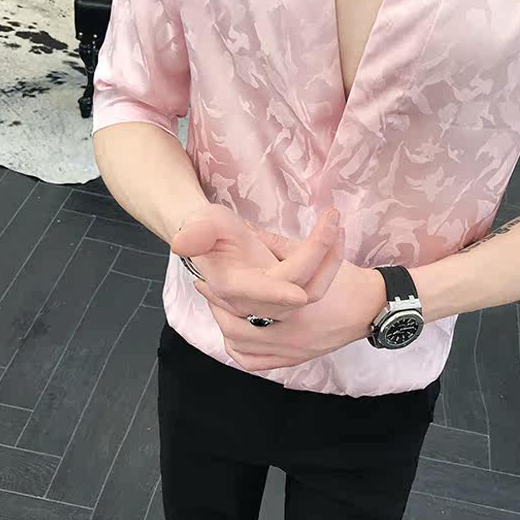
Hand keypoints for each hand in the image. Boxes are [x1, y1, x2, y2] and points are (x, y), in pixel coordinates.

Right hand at [170, 202, 343, 321]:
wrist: (211, 240)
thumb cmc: (207, 228)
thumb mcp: (201, 224)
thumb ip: (197, 233)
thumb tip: (182, 244)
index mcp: (234, 287)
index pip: (262, 292)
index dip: (280, 291)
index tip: (300, 291)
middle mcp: (256, 301)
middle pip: (297, 290)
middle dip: (320, 253)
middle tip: (333, 217)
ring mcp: (274, 301)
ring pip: (313, 291)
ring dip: (331, 260)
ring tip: (337, 225)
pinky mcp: (287, 296)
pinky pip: (315, 287)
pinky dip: (329, 264)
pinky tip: (334, 237)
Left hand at [206, 226, 386, 371]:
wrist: (373, 307)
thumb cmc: (346, 280)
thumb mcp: (313, 257)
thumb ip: (277, 246)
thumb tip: (246, 232)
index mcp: (292, 306)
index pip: (244, 300)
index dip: (221, 289)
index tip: (209, 276)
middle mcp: (289, 333)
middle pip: (236, 327)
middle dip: (218, 308)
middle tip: (209, 291)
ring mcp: (292, 350)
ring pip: (242, 347)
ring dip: (226, 329)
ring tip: (220, 311)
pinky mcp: (296, 359)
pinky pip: (256, 363)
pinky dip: (241, 352)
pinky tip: (236, 337)